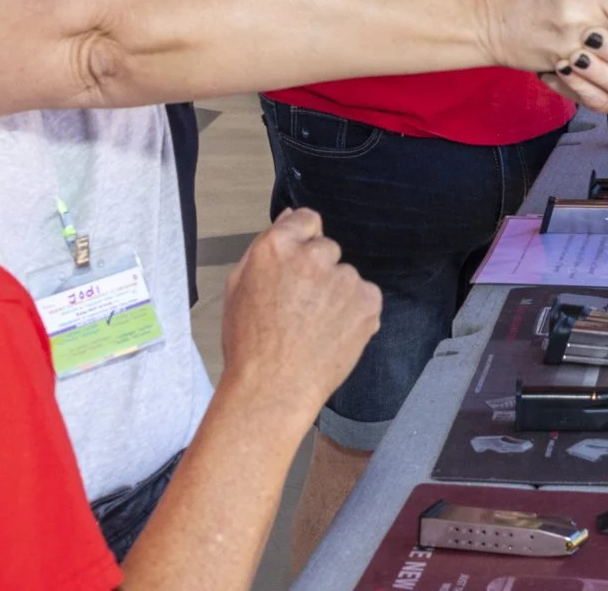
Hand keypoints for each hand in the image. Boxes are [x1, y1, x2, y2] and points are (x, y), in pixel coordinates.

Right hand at [220, 209, 381, 415]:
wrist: (273, 390)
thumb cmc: (250, 344)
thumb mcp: (239, 287)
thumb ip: (266, 246)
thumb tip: (290, 216)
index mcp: (277, 246)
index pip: (308, 219)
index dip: (304, 244)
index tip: (299, 267)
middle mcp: (314, 255)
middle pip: (327, 250)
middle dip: (319, 272)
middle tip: (302, 307)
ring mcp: (344, 278)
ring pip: (346, 277)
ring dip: (338, 294)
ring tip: (316, 328)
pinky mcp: (368, 302)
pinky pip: (366, 297)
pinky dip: (356, 313)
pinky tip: (334, 334)